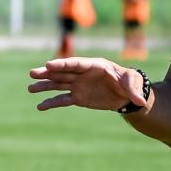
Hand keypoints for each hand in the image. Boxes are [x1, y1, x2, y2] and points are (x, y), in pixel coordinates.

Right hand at [28, 58, 144, 111]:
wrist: (126, 94)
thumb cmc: (129, 82)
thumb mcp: (133, 83)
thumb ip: (134, 90)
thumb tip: (141, 101)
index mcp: (94, 65)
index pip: (76, 64)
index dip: (62, 64)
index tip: (49, 65)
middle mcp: (82, 74)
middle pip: (63, 72)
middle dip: (48, 73)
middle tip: (32, 73)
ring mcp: (78, 85)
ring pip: (58, 85)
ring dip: (45, 86)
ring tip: (30, 88)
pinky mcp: (78, 97)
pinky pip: (62, 100)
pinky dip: (51, 103)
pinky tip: (40, 107)